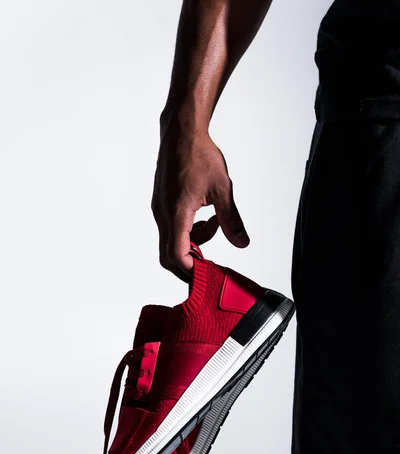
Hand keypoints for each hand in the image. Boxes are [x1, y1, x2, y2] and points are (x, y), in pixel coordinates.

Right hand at [151, 124, 249, 281]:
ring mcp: (159, 210)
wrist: (181, 133)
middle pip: (168, 255)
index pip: (176, 255)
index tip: (207, 273)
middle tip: (211, 261)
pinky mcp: (161, 205)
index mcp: (176, 213)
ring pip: (171, 241)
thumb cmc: (199, 155)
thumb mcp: (222, 189)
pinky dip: (187, 231)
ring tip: (214, 224)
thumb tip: (241, 243)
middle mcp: (162, 214)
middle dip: (190, 263)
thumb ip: (231, 220)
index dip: (190, 270)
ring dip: (193, 243)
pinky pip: (171, 228)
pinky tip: (204, 216)